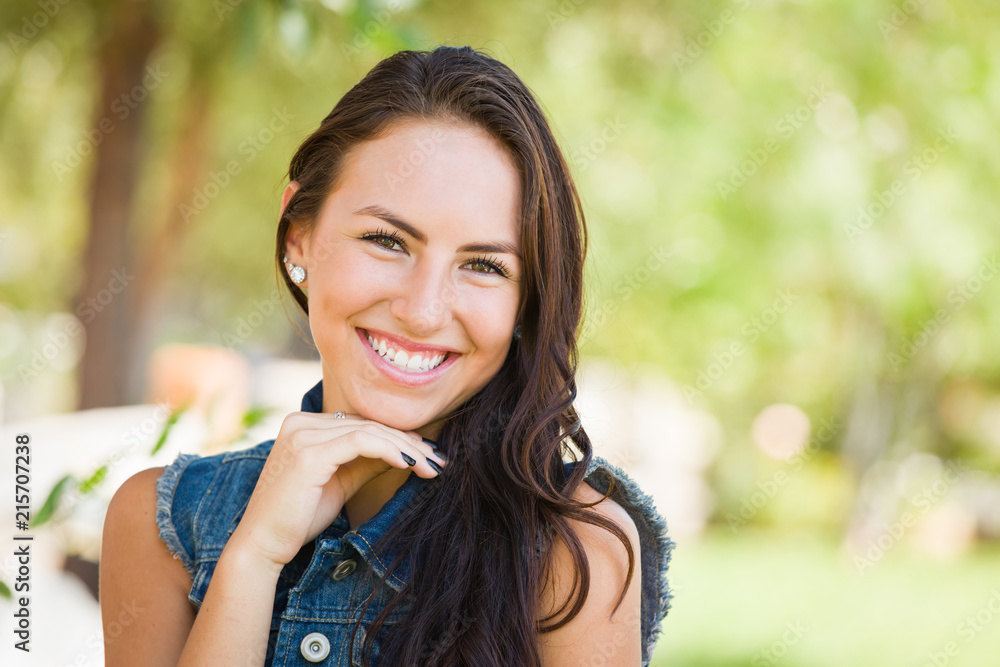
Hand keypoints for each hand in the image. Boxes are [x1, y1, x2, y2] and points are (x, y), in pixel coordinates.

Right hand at [228, 411, 446, 570]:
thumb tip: (406, 451)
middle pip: (369, 425)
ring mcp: (301, 433)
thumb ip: (368, 462)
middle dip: (410, 443)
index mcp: (304, 424)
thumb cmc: (298, 518)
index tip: (429, 455)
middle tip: (440, 462)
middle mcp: (300, 422)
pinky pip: (361, 442)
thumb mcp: (341, 482)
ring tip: (433, 467)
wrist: (262, 546)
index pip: (363, 424)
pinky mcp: (308, 452)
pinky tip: (410, 464)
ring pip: (370, 430)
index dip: (400, 438)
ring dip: (407, 448)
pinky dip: (390, 451)